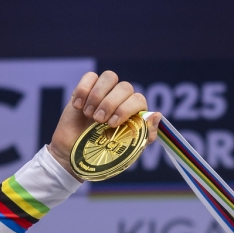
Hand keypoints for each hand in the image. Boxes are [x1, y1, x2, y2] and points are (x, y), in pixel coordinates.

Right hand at [47, 70, 161, 179]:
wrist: (76, 155)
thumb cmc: (104, 154)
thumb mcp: (128, 149)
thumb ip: (145, 134)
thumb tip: (157, 115)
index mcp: (135, 112)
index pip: (138, 99)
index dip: (126, 109)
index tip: (112, 124)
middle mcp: (122, 99)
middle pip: (125, 87)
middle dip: (111, 104)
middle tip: (98, 120)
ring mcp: (104, 92)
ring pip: (110, 77)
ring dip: (98, 95)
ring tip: (89, 114)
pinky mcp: (86, 89)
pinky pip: (90, 76)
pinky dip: (83, 90)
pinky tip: (78, 106)